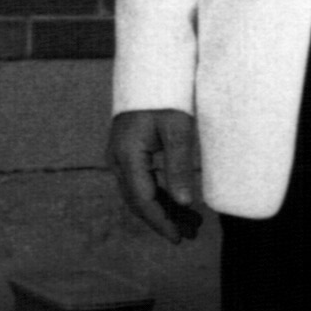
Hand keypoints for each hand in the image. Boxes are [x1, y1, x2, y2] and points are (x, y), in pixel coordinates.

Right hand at [108, 108, 202, 243]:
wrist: (149, 72)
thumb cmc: (166, 96)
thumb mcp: (178, 130)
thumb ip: (179, 167)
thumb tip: (185, 202)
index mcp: (127, 154)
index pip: (142, 199)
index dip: (160, 221)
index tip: (177, 238)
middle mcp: (118, 159)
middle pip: (138, 201)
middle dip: (164, 220)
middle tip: (191, 234)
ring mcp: (120, 157)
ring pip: (140, 194)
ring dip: (164, 209)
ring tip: (192, 224)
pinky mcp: (127, 155)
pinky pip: (141, 182)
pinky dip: (159, 195)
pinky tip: (179, 204)